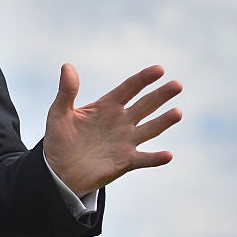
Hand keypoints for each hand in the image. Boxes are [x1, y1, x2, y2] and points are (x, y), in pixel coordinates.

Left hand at [42, 63, 182, 196]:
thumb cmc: (59, 138)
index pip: (129, 89)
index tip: (159, 69)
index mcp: (107, 106)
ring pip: (150, 129)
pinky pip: (144, 159)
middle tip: (177, 85)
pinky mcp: (126, 161)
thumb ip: (66, 91)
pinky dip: (156, 158)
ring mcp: (126, 141)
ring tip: (177, 112)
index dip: (143, 79)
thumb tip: (67, 66)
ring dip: (164, 121)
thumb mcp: (59, 113)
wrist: (60, 169)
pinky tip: (167, 155)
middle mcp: (121, 121)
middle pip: (145, 105)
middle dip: (160, 95)